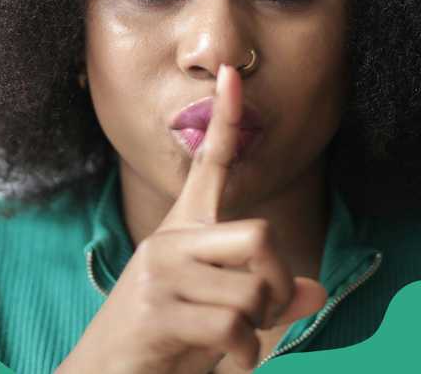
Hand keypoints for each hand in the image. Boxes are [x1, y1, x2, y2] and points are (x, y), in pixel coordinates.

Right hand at [58, 65, 327, 373]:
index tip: (233, 77)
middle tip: (259, 314)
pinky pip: (236, 330)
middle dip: (275, 284)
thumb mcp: (218, 314)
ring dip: (257, 332)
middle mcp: (168, 242)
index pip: (207, 168)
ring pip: (253, 292)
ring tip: (227, 344)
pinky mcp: (159, 309)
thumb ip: (265, 299)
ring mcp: (160, 272)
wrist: (105, 372)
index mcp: (181, 234)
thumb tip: (315, 290)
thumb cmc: (164, 341)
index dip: (225, 123)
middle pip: (260, 235)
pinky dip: (244, 357)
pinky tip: (222, 361)